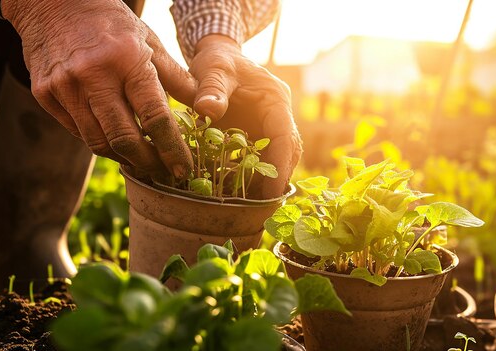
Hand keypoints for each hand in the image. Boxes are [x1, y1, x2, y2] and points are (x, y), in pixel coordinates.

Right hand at [2, 0, 195, 178]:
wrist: (52, 3)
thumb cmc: (110, 23)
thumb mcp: (149, 41)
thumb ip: (176, 77)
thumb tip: (204, 108)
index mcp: (127, 59)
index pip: (155, 116)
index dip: (172, 149)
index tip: (182, 168)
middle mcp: (94, 75)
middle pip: (124, 138)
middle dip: (147, 163)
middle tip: (162, 172)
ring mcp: (65, 86)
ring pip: (97, 142)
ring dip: (123, 158)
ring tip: (141, 161)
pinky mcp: (45, 94)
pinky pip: (77, 131)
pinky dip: (99, 141)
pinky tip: (114, 141)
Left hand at [189, 35, 301, 198]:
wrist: (218, 56)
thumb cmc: (218, 60)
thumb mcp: (213, 69)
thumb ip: (211, 89)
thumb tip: (207, 110)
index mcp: (275, 100)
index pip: (285, 136)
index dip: (280, 164)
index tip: (271, 190)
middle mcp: (278, 115)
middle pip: (288, 151)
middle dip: (278, 178)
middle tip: (262, 207)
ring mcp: (269, 125)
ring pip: (276, 157)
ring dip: (266, 178)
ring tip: (251, 205)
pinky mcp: (257, 132)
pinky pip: (260, 156)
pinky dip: (252, 173)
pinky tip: (237, 189)